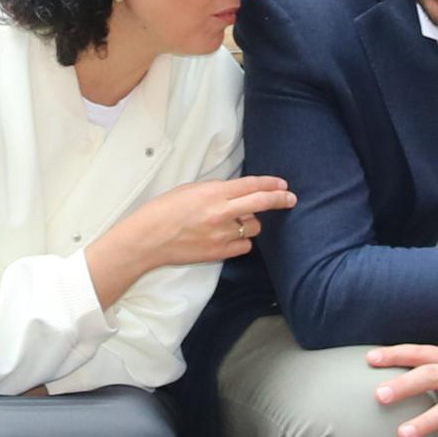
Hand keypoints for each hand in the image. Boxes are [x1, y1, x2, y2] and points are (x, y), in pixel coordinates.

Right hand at [93, 175, 296, 287]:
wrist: (148, 239)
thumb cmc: (163, 210)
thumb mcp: (190, 190)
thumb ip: (217, 191)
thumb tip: (238, 193)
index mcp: (213, 193)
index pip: (252, 185)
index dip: (271, 183)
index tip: (282, 184)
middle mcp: (222, 213)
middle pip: (262, 203)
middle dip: (280, 199)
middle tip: (290, 198)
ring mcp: (222, 235)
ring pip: (254, 227)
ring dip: (251, 222)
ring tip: (237, 221)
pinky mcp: (219, 253)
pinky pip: (244, 246)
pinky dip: (241, 240)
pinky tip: (230, 237)